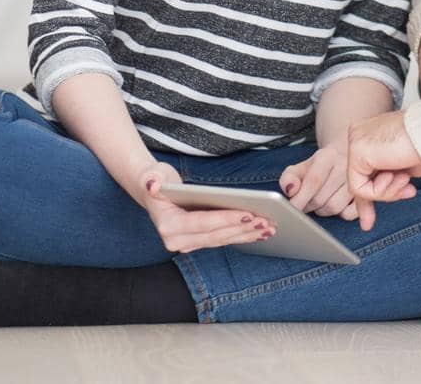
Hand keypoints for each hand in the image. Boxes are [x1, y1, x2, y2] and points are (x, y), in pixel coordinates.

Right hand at [134, 161, 275, 252]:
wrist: (154, 193)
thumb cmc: (155, 180)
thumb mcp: (152, 175)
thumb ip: (152, 179)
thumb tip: (153, 184)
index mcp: (168, 225)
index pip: (202, 223)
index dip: (226, 219)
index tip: (248, 213)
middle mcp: (177, 241)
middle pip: (216, 235)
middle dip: (242, 228)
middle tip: (266, 221)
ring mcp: (188, 244)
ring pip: (222, 240)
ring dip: (247, 235)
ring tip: (269, 227)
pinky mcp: (199, 243)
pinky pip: (223, 240)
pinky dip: (242, 236)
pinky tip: (260, 232)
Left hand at [280, 146, 359, 220]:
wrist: (343, 158)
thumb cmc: (319, 166)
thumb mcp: (301, 167)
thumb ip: (289, 178)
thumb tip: (290, 190)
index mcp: (328, 156)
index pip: (313, 180)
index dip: (300, 198)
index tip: (291, 208)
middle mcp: (345, 166)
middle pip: (321, 198)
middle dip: (308, 206)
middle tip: (304, 203)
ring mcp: (358, 181)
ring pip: (334, 208)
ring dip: (322, 210)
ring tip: (319, 202)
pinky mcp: (365, 195)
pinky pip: (348, 214)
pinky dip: (339, 214)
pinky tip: (335, 204)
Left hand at [346, 111, 420, 231]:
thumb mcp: (403, 170)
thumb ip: (387, 181)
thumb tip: (371, 205)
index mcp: (371, 136)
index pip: (363, 172)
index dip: (369, 198)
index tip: (369, 224)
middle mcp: (360, 135)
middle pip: (359, 181)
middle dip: (381, 197)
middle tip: (409, 192)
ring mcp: (356, 140)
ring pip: (360, 186)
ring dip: (388, 192)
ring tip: (407, 178)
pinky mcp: (357, 149)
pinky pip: (360, 188)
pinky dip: (380, 191)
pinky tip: (397, 177)